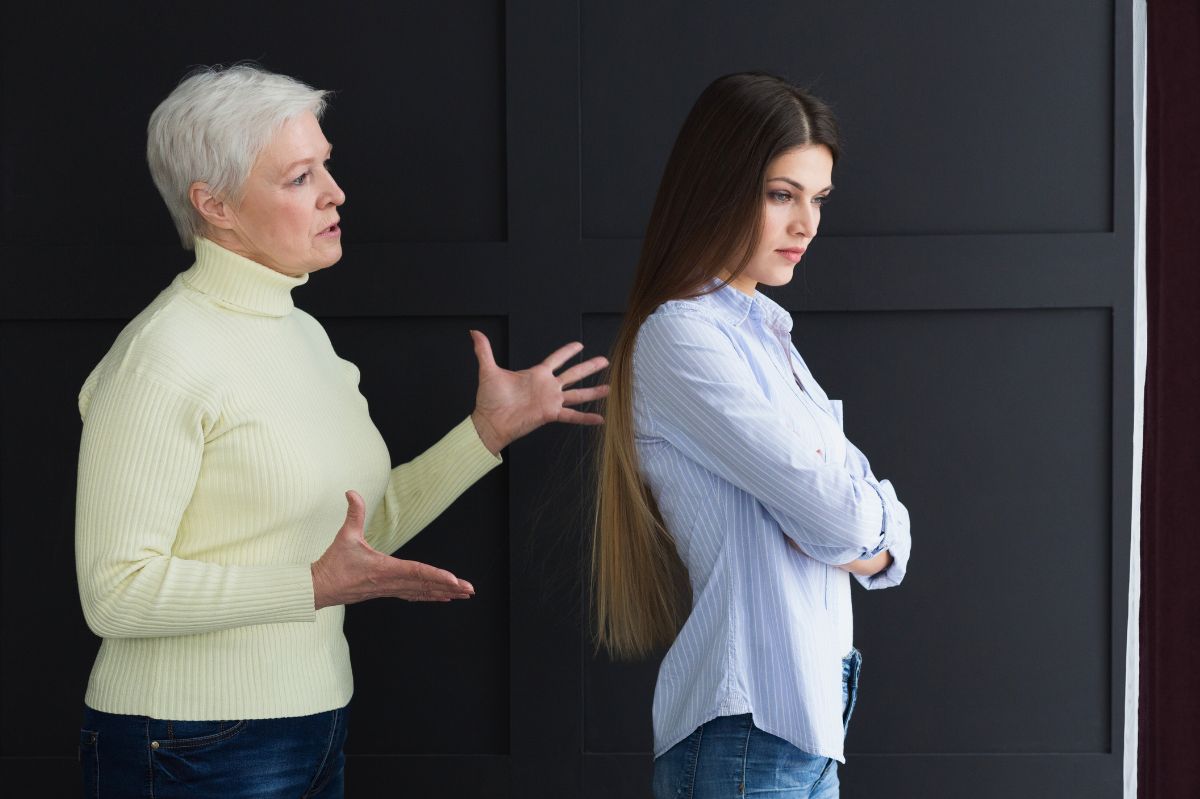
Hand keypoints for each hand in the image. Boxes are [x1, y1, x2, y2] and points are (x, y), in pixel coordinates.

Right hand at [311, 491, 474, 609]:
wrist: (319, 588)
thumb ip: (353, 513)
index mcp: (384, 568)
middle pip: (425, 585)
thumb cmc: (333, 563)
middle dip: (450, 587)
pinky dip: (429, 596)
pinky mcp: (386, 592)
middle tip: (470, 589)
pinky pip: (413, 595)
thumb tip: (351, 491)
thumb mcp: (344, 536)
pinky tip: (442, 597)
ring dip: (443, 593)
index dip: (437, 575)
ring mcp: (389, 589)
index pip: (416, 572)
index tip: (455, 580)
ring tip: (463, 595)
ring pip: (422, 592)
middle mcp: (390, 582)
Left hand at [469, 330, 609, 454]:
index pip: (556, 359)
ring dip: (593, 392)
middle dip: (589, 367)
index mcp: (536, 374)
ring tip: (609, 389)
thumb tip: (474, 333)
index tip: (579, 345)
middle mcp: (547, 387)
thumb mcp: (488, 370)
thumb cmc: (489, 399)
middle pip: (573, 374)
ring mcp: (550, 400)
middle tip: (605, 361)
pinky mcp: (550, 414)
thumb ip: (484, 350)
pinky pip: (572, 415)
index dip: (567, 351)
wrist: (489, 421)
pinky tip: (600, 419)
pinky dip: (585, 418)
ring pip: (577, 394)